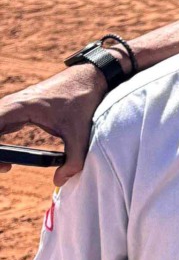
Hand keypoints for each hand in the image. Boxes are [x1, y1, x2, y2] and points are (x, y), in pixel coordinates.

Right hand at [0, 65, 108, 185]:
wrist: (89, 78)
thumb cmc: (83, 100)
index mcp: (20, 107)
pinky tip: (7, 157)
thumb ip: (74, 159)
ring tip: (6, 166)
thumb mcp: (81, 132)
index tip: (4, 165)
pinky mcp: (17, 110)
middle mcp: (10, 104)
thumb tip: (60, 181)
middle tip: (5, 168)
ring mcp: (12, 106)